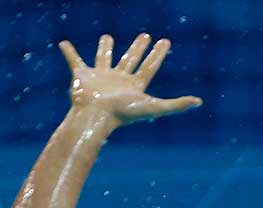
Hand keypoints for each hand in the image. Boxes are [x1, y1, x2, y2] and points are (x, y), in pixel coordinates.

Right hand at [59, 34, 201, 126]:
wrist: (95, 117)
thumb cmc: (123, 114)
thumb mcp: (154, 108)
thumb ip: (176, 105)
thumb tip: (199, 102)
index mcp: (135, 86)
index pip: (150, 66)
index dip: (158, 54)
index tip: (165, 41)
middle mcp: (119, 80)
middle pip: (131, 60)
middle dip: (139, 48)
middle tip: (145, 36)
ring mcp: (100, 77)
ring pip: (104, 58)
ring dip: (106, 48)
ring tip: (107, 37)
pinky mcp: (81, 75)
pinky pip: (75, 60)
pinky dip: (69, 52)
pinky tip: (64, 43)